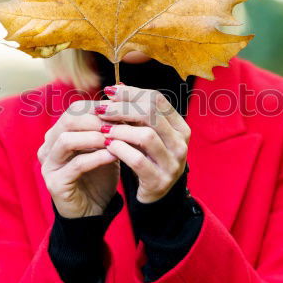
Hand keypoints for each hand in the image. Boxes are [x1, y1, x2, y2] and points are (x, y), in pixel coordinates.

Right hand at [38, 100, 119, 217]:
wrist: (95, 210)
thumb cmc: (100, 175)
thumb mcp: (105, 147)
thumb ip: (109, 128)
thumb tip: (126, 100)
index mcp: (58, 134)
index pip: (75, 109)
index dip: (99, 108)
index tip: (123, 112)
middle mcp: (48, 146)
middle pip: (68, 120)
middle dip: (96, 120)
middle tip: (119, 123)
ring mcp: (49, 165)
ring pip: (67, 140)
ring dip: (94, 137)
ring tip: (115, 139)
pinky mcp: (55, 183)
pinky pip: (76, 165)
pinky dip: (96, 157)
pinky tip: (114, 156)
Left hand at [96, 85, 189, 202]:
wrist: (155, 195)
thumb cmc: (148, 158)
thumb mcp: (145, 133)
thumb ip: (134, 112)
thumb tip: (115, 87)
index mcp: (180, 127)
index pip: (157, 99)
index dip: (131, 92)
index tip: (109, 92)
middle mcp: (181, 144)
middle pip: (151, 114)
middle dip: (122, 108)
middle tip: (101, 109)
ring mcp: (172, 164)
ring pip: (145, 136)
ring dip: (119, 130)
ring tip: (102, 129)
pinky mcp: (159, 181)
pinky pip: (137, 160)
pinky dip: (120, 150)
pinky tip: (108, 146)